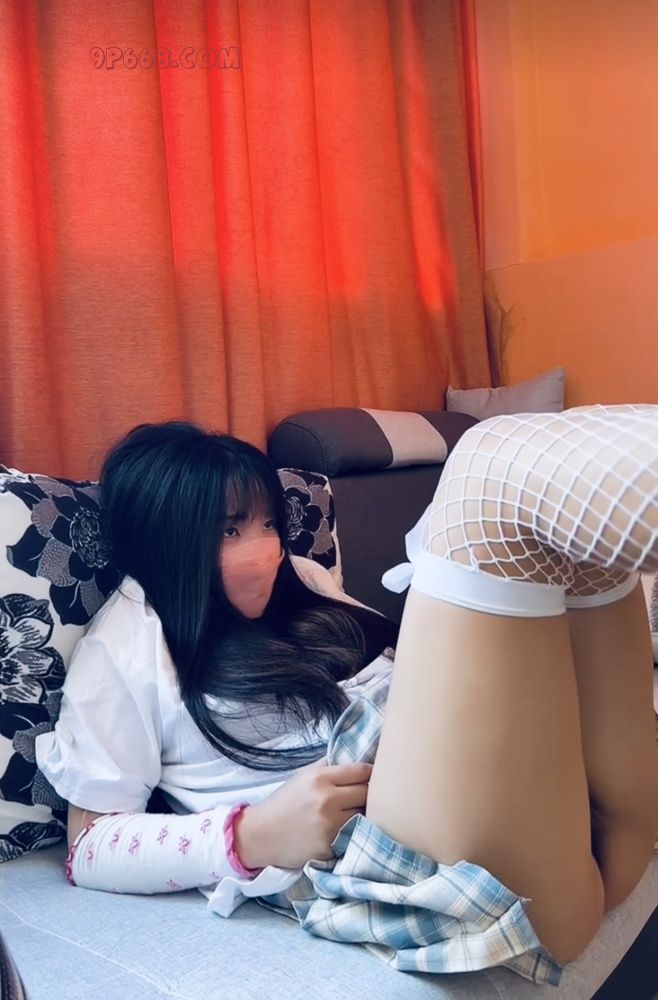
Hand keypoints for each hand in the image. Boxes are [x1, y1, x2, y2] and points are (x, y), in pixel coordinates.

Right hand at [234, 759, 371, 869]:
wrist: (260, 835)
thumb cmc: (283, 802)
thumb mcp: (302, 775)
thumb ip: (328, 765)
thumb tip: (354, 757)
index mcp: (320, 778)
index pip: (361, 771)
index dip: (372, 773)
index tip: (376, 776)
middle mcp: (327, 800)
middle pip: (368, 793)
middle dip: (370, 794)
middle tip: (369, 796)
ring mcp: (330, 825)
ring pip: (364, 816)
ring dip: (364, 814)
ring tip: (359, 813)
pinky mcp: (330, 847)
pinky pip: (353, 835)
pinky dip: (354, 833)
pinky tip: (349, 830)